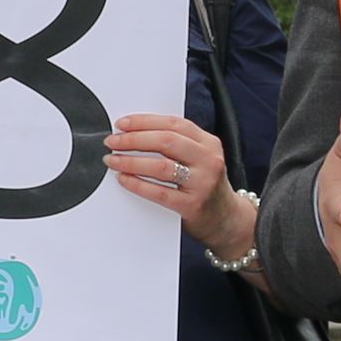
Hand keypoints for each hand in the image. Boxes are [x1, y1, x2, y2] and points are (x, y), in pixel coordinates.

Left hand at [103, 111, 237, 234]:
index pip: (173, 124)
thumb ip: (177, 144)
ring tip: (113, 160)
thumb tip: (135, 133)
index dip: (144, 122)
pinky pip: (159, 192)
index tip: (122, 124)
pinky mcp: (192, 205)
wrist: (227, 219)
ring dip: (131, 162)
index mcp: (209, 143)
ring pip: (161, 166)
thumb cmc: (205, 185)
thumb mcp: (200, 158)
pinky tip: (124, 179)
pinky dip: (137, 184)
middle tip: (112, 142)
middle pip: (166, 141)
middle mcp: (208, 160)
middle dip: (133, 139)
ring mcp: (202, 183)